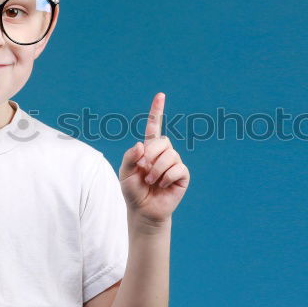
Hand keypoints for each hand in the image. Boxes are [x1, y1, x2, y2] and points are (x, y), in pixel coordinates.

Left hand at [119, 92, 189, 223]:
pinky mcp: (182, 175)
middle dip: (151, 156)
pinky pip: (178, 168)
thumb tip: (142, 145)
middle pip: (162, 142)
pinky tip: (162, 185)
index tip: (160, 95)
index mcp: (148, 149)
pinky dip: (167, 177)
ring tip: (152, 181)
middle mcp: (164, 153)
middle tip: (144, 171)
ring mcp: (174, 163)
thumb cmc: (133, 191)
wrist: (144, 210)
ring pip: (170, 155)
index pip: (154, 126)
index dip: (157, 110)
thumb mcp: (125, 173)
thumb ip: (130, 157)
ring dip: (157, 170)